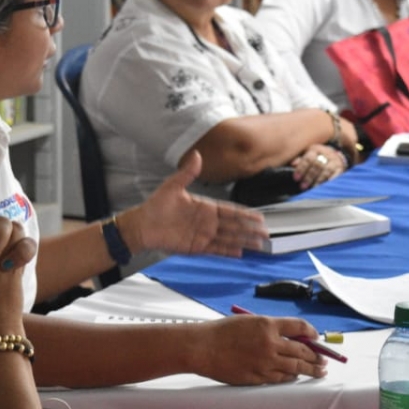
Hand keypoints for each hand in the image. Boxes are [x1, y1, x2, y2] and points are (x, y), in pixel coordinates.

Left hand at [122, 150, 267, 256]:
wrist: (142, 225)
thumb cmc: (156, 206)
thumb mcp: (172, 186)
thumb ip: (187, 172)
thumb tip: (197, 155)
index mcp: (205, 207)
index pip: (230, 210)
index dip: (245, 214)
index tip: (259, 216)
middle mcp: (207, 222)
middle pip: (234, 226)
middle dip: (250, 229)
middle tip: (266, 232)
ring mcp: (203, 235)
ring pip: (228, 239)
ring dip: (243, 241)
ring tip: (259, 244)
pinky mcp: (196, 247)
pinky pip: (216, 249)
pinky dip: (228, 251)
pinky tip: (240, 253)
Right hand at [191, 315, 327, 384]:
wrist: (203, 348)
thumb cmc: (222, 332)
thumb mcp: (249, 321)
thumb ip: (271, 327)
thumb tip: (292, 335)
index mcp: (268, 325)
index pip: (299, 327)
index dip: (312, 332)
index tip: (317, 337)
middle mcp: (270, 344)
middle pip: (303, 350)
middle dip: (316, 355)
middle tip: (323, 359)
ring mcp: (265, 363)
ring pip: (296, 368)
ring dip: (310, 369)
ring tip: (318, 371)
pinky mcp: (258, 377)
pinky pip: (281, 378)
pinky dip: (291, 377)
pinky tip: (296, 376)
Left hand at [291, 144, 346, 189]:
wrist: (335, 154)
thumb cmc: (317, 157)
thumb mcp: (307, 155)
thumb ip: (299, 159)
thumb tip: (292, 163)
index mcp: (315, 149)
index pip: (308, 158)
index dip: (301, 169)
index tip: (296, 178)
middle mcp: (325, 153)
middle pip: (317, 165)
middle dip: (309, 177)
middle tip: (303, 186)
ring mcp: (334, 160)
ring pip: (326, 171)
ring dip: (319, 180)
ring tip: (313, 188)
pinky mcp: (340, 168)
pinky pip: (336, 175)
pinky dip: (331, 181)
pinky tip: (326, 186)